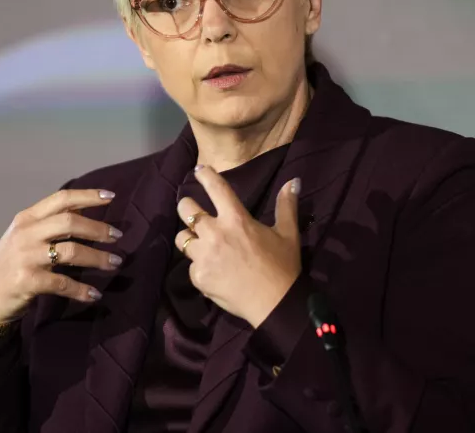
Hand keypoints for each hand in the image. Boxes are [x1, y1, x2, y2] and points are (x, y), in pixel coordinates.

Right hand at [0, 189, 124, 324]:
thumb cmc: (9, 265)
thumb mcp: (24, 237)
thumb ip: (49, 224)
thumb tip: (85, 211)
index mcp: (26, 218)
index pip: (61, 199)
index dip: (88, 195)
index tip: (111, 196)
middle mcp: (25, 234)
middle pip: (70, 222)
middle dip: (98, 229)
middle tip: (117, 237)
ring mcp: (26, 257)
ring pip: (71, 251)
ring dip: (98, 258)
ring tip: (115, 264)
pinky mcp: (27, 281)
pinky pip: (63, 283)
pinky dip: (82, 290)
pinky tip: (94, 294)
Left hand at [174, 166, 302, 327]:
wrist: (275, 304)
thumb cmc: (283, 266)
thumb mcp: (287, 233)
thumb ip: (286, 205)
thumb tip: (292, 181)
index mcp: (236, 219)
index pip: (215, 187)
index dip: (204, 175)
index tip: (198, 170)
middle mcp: (214, 233)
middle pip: (185, 208)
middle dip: (187, 207)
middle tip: (195, 213)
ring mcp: (203, 255)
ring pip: (182, 238)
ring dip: (190, 238)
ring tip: (202, 245)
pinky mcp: (198, 276)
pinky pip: (190, 265)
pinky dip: (199, 267)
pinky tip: (213, 272)